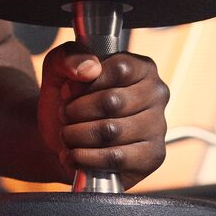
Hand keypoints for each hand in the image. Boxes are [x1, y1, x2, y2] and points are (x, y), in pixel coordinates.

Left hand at [38, 42, 168, 188]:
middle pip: (112, 102)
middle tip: (64, 116)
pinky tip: (73, 154)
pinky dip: (85, 158)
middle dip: (75, 111)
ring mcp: (157, 127)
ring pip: (110, 131)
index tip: (68, 91)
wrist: (60, 137)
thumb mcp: (58, 68)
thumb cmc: (68, 99)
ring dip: (76, 135)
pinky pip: (115, 158)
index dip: (85, 83)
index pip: (119, 69)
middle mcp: (157, 95)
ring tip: (67, 135)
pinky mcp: (151, 157)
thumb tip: (90, 68)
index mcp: (141, 67)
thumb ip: (68, 57)